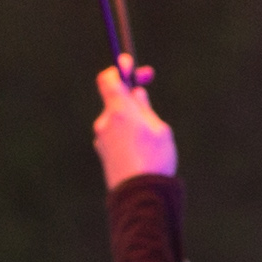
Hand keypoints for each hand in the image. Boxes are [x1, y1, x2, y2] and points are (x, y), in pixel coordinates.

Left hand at [93, 64, 174, 187]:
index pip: (108, 79)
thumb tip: (136, 94)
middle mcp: (106, 121)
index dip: (118, 69)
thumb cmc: (155, 159)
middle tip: (145, 90)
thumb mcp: (159, 129)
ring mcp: (102, 138)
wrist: (140, 195)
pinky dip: (127, 135)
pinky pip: (116, 135)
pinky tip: (143, 150)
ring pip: (117, 119)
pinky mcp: (103, 153)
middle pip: (114, 99)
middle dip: (130, 96)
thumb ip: (145, 109)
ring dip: (132, 119)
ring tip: (152, 136)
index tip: (129, 66)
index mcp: (119, 110)